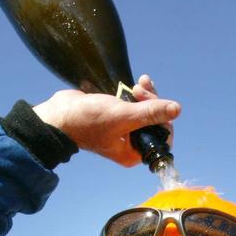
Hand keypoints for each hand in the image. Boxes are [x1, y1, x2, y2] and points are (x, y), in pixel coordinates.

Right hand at [33, 74, 180, 166]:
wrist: (58, 114)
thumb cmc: (86, 121)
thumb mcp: (122, 117)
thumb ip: (150, 114)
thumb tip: (176, 109)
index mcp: (133, 153)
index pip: (162, 137)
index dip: (163, 118)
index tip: (156, 104)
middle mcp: (130, 142)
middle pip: (155, 121)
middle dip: (153, 101)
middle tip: (141, 89)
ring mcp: (122, 128)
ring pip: (146, 109)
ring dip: (146, 94)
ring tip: (138, 83)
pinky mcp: (115, 114)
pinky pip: (134, 103)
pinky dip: (137, 92)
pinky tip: (135, 83)